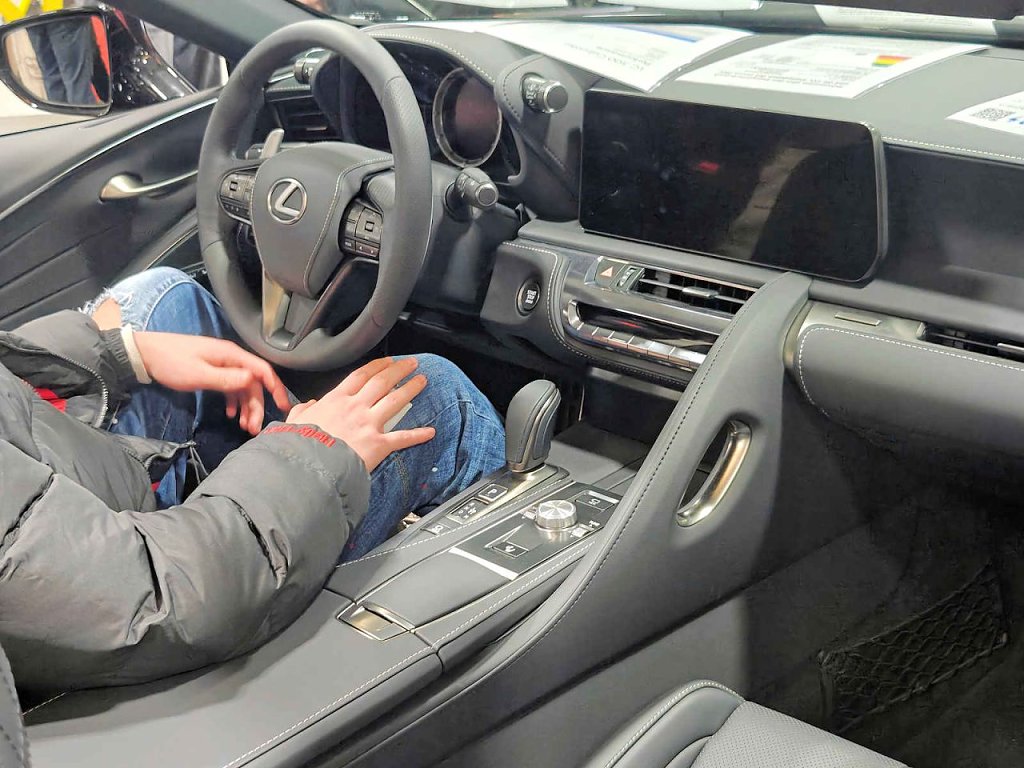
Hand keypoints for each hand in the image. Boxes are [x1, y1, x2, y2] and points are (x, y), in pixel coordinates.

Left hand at [134, 331, 291, 434]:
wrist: (145, 354)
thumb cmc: (171, 363)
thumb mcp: (199, 374)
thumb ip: (227, 380)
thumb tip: (253, 383)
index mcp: (231, 356)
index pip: (262, 371)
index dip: (276, 389)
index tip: (283, 408)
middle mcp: (231, 359)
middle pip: (253, 384)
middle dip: (257, 406)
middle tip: (253, 429)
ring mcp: (222, 364)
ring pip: (243, 387)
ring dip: (246, 407)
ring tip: (244, 426)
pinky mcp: (213, 371)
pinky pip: (231, 387)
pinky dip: (234, 401)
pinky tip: (230, 414)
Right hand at [287, 357, 434, 470]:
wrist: (309, 466)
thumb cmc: (301, 445)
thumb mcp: (295, 421)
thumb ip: (303, 411)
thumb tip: (307, 406)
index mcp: (336, 399)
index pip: (361, 375)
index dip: (377, 365)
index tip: (387, 361)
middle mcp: (356, 407)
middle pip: (382, 382)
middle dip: (399, 370)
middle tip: (411, 364)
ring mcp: (369, 424)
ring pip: (395, 400)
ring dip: (411, 389)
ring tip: (422, 381)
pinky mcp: (378, 444)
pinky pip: (402, 437)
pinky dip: (418, 435)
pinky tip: (430, 431)